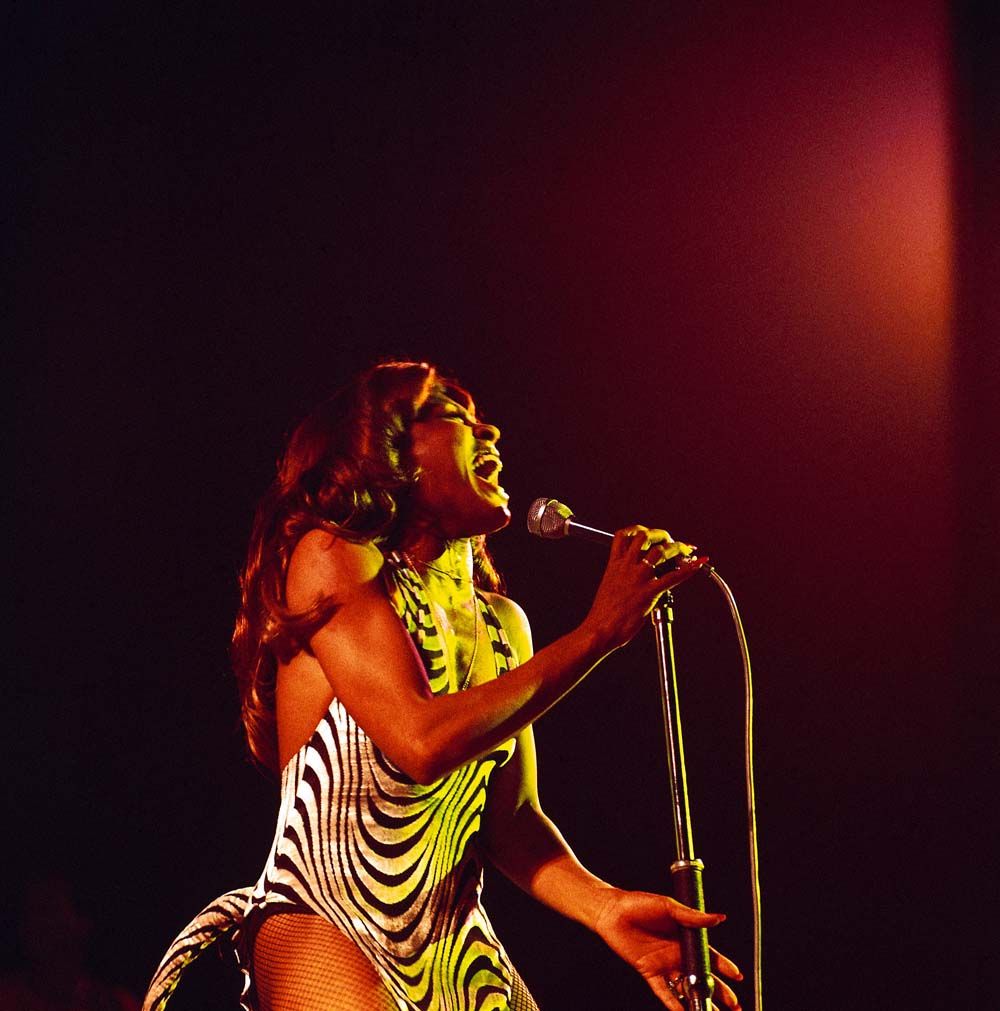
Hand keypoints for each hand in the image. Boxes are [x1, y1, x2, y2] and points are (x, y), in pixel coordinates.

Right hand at [582, 525, 709, 651]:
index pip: (624, 535)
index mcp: (614, 564)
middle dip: (662, 535)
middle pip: (646, 537)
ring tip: (685, 550)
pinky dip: (688, 568)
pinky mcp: (649, 593)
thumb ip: (620, 577)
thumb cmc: (603, 613)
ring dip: (676, 548)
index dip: (639, 529)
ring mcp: (638, 578)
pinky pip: (673, 577)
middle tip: (671, 541)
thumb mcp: (608, 586)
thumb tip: (631, 578)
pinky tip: (698, 564)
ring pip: (661, 551)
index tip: (650, 533)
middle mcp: (627, 567)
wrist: (599, 629)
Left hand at [593, 888, 741, 1010]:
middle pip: (703, 977)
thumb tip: (720, 918)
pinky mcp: (650, 972)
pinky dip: (675, 1004)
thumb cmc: (640, 903)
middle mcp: (677, 954)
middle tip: (736, 1006)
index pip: (710, 956)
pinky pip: (665, 993)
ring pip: (687, 988)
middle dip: (721, 992)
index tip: (738, 977)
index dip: (725, 967)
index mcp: (686, 938)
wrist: (612, 911)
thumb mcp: (669, 908)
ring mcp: (664, 965)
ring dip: (701, 1001)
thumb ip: (693, 918)